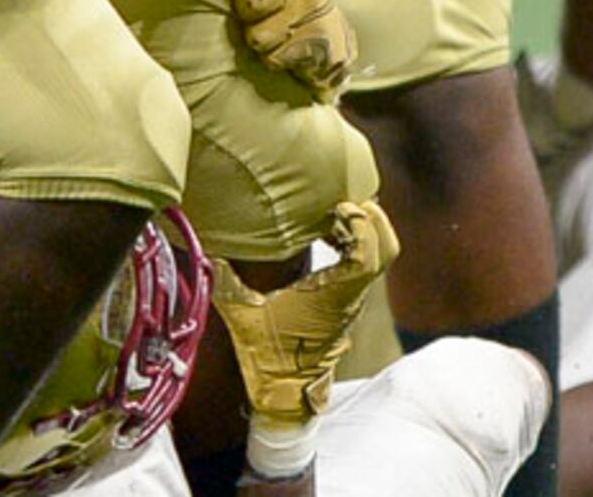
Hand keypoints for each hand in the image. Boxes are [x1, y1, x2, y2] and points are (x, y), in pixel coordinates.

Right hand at [212, 199, 400, 428]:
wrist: (287, 394)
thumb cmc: (269, 357)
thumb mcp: (242, 316)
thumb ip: (225, 281)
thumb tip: (205, 249)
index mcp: (332, 296)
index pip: (368, 255)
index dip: (361, 224)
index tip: (339, 206)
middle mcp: (351, 295)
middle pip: (386, 248)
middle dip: (372, 218)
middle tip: (344, 199)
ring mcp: (353, 299)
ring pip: (379, 255)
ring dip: (364, 228)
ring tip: (334, 210)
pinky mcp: (348, 301)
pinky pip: (364, 264)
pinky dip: (355, 242)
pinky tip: (328, 233)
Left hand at [229, 0, 355, 98]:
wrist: (329, 38)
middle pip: (249, 3)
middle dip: (246, 14)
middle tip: (257, 13)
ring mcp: (313, 15)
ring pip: (257, 36)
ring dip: (259, 40)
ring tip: (271, 33)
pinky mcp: (318, 48)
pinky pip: (272, 58)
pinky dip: (273, 59)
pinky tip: (285, 49)